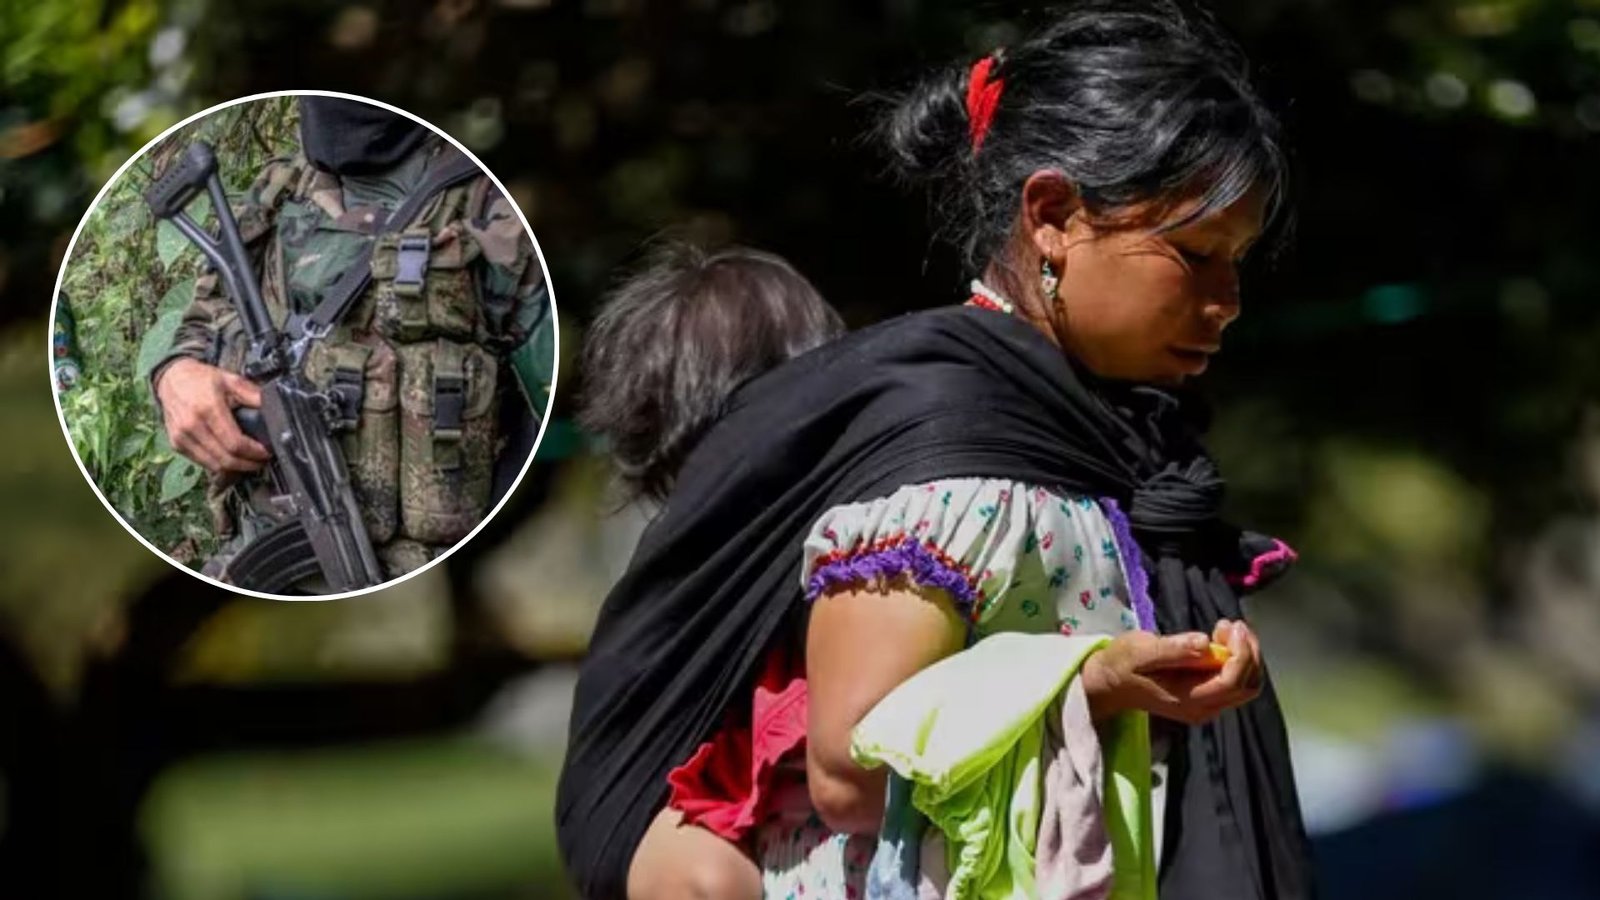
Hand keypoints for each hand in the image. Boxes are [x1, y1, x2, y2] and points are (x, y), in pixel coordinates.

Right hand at [154, 358, 270, 473]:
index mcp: (208, 409)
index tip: (266, 452)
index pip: (235, 443)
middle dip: (248, 464)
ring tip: (250, 461)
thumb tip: (275, 408)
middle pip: (225, 459)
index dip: (254, 452)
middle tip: (262, 460)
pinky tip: (231, 458)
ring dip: (235, 468)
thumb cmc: (201, 379)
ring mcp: (182, 437)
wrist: (171, 378)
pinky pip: (202, 463)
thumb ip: (253, 394)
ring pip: (214, 465)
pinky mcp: (177, 444)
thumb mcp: (231, 380)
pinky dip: (219, 464)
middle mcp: (192, 425)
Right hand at [1081, 619, 1263, 723]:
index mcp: (1188, 699)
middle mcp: (1203, 709)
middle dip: (1248, 653)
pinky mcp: (1206, 698)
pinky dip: (1237, 660)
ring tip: (1225, 629)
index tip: (1230, 625)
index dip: (1241, 653)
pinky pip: (1235, 683)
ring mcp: (1206, 706)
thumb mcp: (1141, 651)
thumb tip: (1204, 644)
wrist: (1111, 684)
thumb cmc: (1123, 664)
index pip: (1232, 682)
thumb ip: (1173, 649)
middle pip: (1247, 685)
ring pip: (1246, 685)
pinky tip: (1220, 641)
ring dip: (1245, 655)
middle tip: (1230, 625)